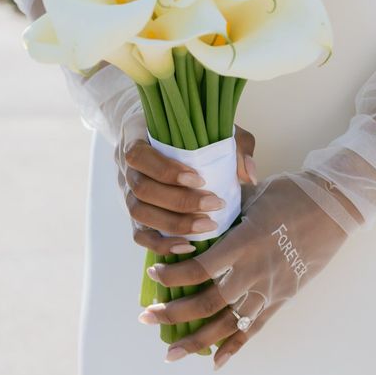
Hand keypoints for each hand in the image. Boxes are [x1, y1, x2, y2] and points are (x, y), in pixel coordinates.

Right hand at [116, 113, 257, 255]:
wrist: (150, 136)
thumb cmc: (185, 132)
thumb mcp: (212, 127)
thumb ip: (235, 144)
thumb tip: (249, 175)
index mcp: (137, 140)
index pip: (140, 156)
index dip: (167, 171)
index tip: (200, 179)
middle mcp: (127, 169)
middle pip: (142, 190)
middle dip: (180, 202)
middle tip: (214, 205)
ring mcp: (126, 194)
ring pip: (139, 214)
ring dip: (174, 224)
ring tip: (207, 226)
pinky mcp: (134, 216)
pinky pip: (140, 235)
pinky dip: (162, 244)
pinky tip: (188, 246)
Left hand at [137, 170, 351, 367]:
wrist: (335, 209)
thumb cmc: (293, 193)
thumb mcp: (253, 194)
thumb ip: (224, 208)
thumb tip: (194, 210)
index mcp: (245, 242)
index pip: (200, 268)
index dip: (173, 275)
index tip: (153, 274)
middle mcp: (254, 270)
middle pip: (207, 302)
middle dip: (173, 313)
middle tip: (147, 318)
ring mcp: (269, 289)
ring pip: (227, 324)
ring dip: (196, 340)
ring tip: (170, 353)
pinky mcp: (281, 298)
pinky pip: (254, 329)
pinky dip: (234, 347)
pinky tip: (215, 362)